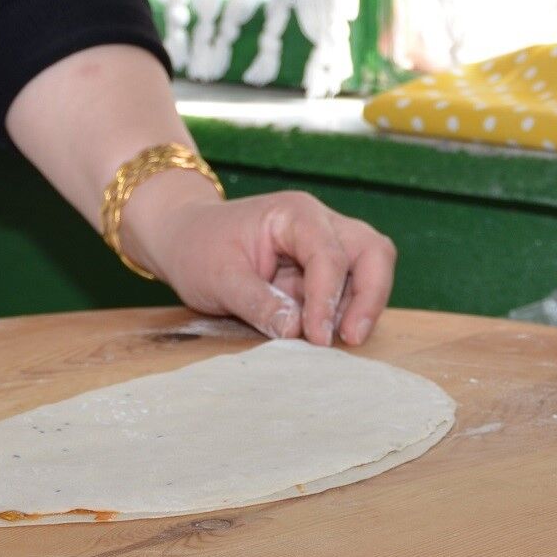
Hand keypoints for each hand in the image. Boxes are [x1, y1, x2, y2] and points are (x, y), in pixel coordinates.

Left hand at [124, 179, 397, 346]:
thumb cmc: (197, 249)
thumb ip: (258, 303)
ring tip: (333, 341)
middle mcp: (321, 224)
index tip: (317, 339)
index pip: (329, 255)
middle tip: (352, 338)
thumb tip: (296, 331)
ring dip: (361, 307)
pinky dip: (344, 313)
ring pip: (371, 269)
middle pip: (373, 252)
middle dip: (370, 297)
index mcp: (295, 215)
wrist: (184, 239)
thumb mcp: (219, 279)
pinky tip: (322, 335)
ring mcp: (327, 245)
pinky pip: (350, 289)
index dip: (328, 299)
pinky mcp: (322, 270)